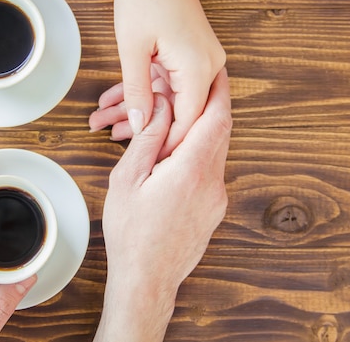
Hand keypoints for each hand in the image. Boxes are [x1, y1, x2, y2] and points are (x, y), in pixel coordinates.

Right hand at [94, 69, 231, 341]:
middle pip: (221, 130)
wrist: (147, 279)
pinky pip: (212, 169)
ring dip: (202, 130)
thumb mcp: (128, 179)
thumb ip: (149, 138)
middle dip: (211, 103)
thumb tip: (164, 106)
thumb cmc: (131, 232)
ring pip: (217, 149)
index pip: (216, 117)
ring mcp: (217, 197)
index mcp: (191, 169)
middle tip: (197, 84)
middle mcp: (213, 182)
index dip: (218, 89)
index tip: (216, 69)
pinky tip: (176, 154)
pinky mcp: (214, 209)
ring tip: (180, 118)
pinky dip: (199, 152)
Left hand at [109, 0, 225, 156]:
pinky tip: (114, 100)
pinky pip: (168, 82)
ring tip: (102, 120)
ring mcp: (201, 61)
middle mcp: (207, 68)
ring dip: (136, 107)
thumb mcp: (133, 50)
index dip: (164, 144)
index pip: (187, 124)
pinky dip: (143, 90)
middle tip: (110, 137)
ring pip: (168, 98)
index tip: (143, 161)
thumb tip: (140, 126)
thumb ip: (137, 93)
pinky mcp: (191, 56)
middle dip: (142, 126)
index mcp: (198, 70)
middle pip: (177, 113)